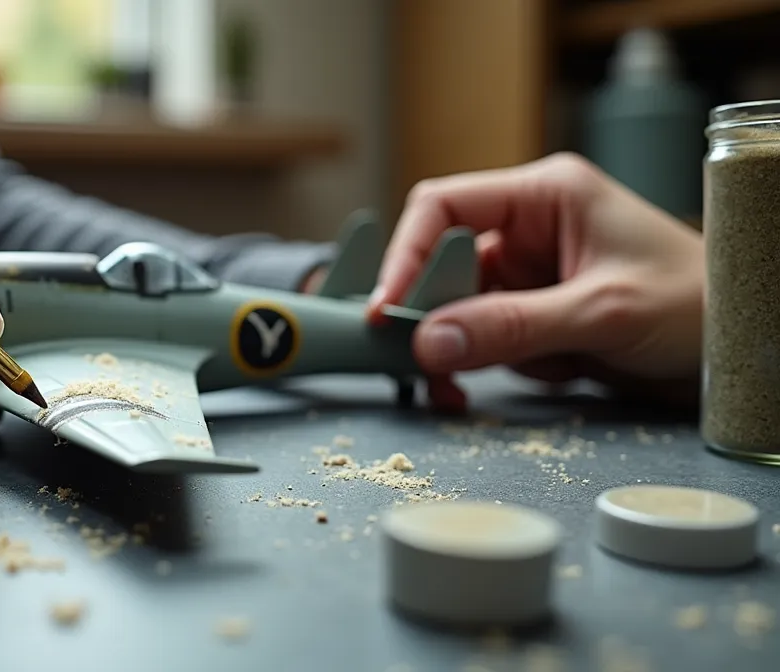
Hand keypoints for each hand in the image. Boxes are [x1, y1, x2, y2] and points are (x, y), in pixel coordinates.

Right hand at [367, 152, 703, 408]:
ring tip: (507, 376)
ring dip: (473, 348)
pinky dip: (496, 363)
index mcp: (545, 195)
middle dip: (438, 317)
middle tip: (429, 365)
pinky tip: (546, 373)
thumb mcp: (601, 312)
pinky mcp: (537, 312)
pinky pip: (488, 337)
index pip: (443, 207)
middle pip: (443, 265)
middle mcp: (530, 227)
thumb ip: (511, 326)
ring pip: (461, 309)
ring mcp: (532, 273)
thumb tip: (428, 341)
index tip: (388, 309)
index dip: (406, 255)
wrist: (747, 346)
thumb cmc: (698, 304)